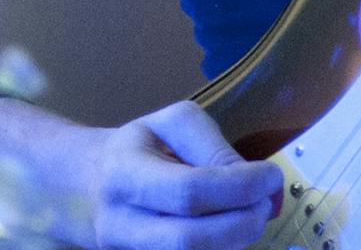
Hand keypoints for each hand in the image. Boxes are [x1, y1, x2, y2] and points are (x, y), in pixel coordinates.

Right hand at [79, 100, 280, 249]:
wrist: (89, 184)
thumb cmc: (140, 147)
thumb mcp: (171, 124)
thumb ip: (216, 149)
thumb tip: (265, 187)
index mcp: (125, 173)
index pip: (188, 190)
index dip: (239, 187)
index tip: (271, 176)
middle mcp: (119, 223)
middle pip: (189, 240)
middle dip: (242, 224)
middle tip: (265, 203)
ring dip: (235, 242)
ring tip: (249, 214)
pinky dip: (221, 249)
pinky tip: (229, 231)